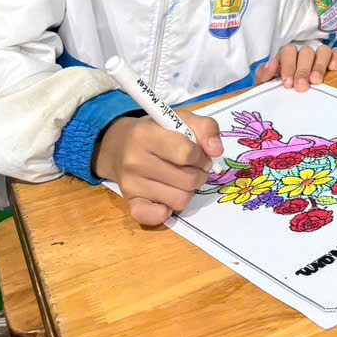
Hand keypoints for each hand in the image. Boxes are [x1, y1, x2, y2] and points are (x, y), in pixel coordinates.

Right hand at [94, 111, 222, 226]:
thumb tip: (216, 151)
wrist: (120, 144)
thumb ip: (205, 128)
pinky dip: (166, 211)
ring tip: (181, 178)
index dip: (202, 156)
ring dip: (188, 191)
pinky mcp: (130, 201)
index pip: (186, 153)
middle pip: (187, 180)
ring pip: (179, 200)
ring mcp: (130, 183)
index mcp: (146, 134)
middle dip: (199, 174)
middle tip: (195, 168)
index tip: (202, 155)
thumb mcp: (181, 119)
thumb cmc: (157, 131)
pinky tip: (167, 198)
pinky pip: (154, 217)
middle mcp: (134, 160)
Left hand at [256, 44, 336, 91]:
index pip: (288, 51)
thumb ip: (263, 74)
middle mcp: (301, 55)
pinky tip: (333, 68)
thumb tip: (271, 63)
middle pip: (306, 52)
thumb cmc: (275, 92)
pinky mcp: (330, 62)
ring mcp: (317, 58)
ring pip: (322, 51)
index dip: (288, 65)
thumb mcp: (264, 85)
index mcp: (285, 58)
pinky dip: (336, 57)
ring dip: (319, 66)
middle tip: (301, 86)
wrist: (287, 105)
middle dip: (303, 70)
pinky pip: (335, 53)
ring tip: (316, 81)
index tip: (287, 83)